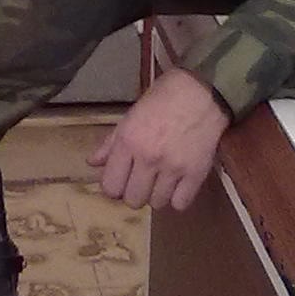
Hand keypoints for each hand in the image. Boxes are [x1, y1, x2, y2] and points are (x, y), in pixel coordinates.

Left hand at [87, 69, 231, 211]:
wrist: (202, 91)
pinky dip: (178, 198)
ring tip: (162, 180)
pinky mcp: (196, 173)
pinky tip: (178, 184)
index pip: (111, 186)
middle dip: (135, 193)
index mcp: (128, 142)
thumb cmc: (163, 98)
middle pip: (133, 200)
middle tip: (142, 181)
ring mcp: (173, 168)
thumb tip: (92, 163)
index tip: (121, 181)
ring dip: (157, 195)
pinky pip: (180, 203)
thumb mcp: (131, 115)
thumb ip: (111, 142)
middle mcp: (148, 158)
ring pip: (157, 204)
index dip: (114, 187)